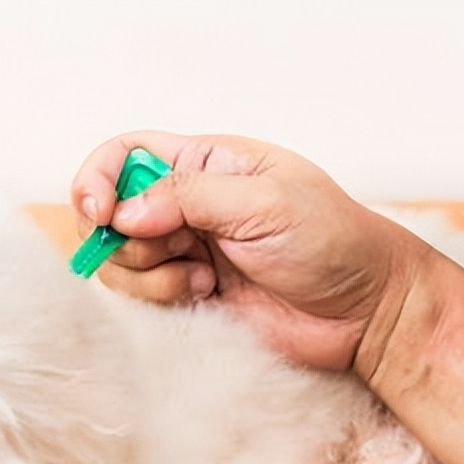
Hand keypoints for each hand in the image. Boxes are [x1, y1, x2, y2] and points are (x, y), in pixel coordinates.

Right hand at [71, 131, 431, 373]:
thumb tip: (124, 211)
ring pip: (122, 260)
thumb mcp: (264, 202)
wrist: (364, 310)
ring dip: (150, 273)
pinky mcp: (190, 295)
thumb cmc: (332, 242)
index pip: (126, 153)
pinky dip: (163, 298)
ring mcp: (187, 251)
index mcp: (206, 163)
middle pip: (112, 211)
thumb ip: (189, 198)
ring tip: (204, 277)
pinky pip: (144, 296)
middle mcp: (189, 204)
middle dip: (128, 236)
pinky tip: (208, 295)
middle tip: (178, 247)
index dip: (99, 178)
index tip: (99, 212)